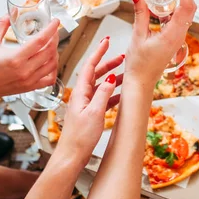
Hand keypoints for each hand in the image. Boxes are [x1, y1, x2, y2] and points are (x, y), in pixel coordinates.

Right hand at [0, 15, 59, 101]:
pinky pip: (49, 79)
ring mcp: (29, 80)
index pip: (40, 41)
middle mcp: (25, 70)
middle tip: (53, 31)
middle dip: (54, 38)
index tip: (55, 21)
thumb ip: (1, 26)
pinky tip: (50, 62)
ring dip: (55, 52)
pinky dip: (53, 69)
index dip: (51, 29)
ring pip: (52, 65)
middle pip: (50, 51)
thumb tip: (11, 13)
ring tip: (51, 45)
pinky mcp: (29, 87)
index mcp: (15, 58)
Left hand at [56, 38, 124, 165]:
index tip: (106, 42)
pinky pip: (103, 99)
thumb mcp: (94, 112)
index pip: (90, 66)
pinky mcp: (90, 114)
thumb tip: (111, 78)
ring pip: (101, 86)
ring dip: (114, 79)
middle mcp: (82, 96)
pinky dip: (113, 94)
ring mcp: (86, 105)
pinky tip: (122, 94)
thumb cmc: (79, 137)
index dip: (99, 52)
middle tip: (122, 57)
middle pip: (96, 74)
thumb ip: (103, 94)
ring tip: (126, 74)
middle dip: (109, 63)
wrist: (71, 156)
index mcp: (80, 92)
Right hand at [125, 0, 196, 89]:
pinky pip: (179, 20)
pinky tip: (164, 3)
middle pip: (190, 8)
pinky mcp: (174, 40)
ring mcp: (178, 38)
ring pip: (186, 14)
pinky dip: (174, 8)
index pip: (186, 6)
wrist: (141, 83)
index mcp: (173, 35)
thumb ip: (139, 13)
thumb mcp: (137, 35)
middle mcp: (179, 36)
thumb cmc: (139, 65)